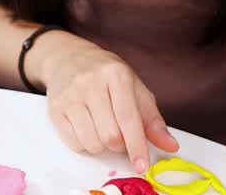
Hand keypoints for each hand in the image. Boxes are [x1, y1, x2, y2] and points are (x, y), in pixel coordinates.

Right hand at [35, 31, 179, 171]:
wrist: (69, 58)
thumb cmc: (107, 75)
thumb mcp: (135, 88)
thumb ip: (152, 119)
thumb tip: (170, 144)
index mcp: (117, 75)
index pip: (129, 118)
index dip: (137, 145)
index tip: (142, 165)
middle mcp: (92, 83)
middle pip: (111, 135)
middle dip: (121, 145)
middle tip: (122, 135)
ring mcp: (71, 95)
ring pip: (92, 143)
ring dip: (103, 146)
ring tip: (104, 128)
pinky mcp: (55, 108)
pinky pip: (74, 143)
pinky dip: (86, 144)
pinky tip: (88, 127)